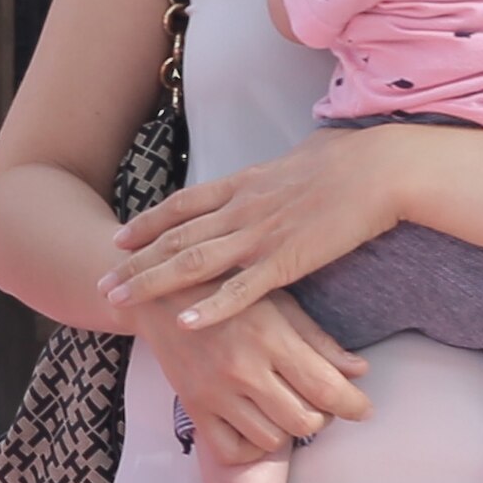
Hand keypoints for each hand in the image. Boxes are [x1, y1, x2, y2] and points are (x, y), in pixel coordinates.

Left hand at [111, 127, 418, 331]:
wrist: (381, 168)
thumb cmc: (352, 160)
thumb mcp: (300, 158)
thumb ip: (279, 174)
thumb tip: (279, 169)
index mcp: (245, 183)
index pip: (183, 205)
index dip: (148, 223)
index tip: (121, 240)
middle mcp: (241, 208)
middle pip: (174, 237)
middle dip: (134, 261)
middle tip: (101, 281)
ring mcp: (260, 234)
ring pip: (192, 262)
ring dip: (152, 283)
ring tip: (119, 301)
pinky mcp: (287, 260)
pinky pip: (241, 290)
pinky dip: (211, 308)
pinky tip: (185, 323)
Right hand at [137, 292, 372, 461]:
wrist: (160, 294)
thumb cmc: (227, 293)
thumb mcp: (279, 304)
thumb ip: (319, 341)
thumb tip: (359, 371)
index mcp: (271, 338)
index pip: (326, 387)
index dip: (353, 405)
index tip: (363, 408)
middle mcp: (244, 369)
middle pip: (304, 420)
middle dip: (323, 417)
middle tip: (320, 404)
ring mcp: (216, 391)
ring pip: (272, 439)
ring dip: (288, 431)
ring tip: (286, 410)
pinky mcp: (193, 406)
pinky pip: (231, 450)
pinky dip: (251, 448)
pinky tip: (256, 426)